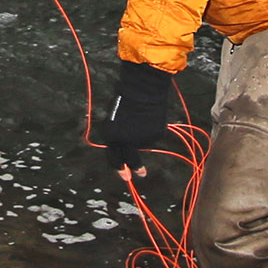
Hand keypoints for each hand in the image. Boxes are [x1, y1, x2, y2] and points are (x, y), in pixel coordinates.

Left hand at [104, 60, 172, 176]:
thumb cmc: (124, 100)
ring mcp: (142, 140)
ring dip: (142, 136)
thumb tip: (124, 150)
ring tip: (140, 118)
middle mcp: (126, 143)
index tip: (125, 177)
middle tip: (141, 174)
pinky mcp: (156, 136)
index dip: (119, 169)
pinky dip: (151, 130)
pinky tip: (149, 117)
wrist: (142, 90)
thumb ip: (118, 136)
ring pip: (143, 144)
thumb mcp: (114, 120)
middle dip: (136, 169)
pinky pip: (153, 136)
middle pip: (132, 160)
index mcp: (111, 138)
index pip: (114, 159)